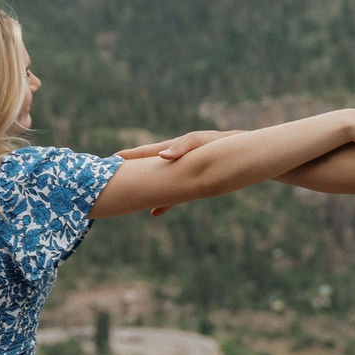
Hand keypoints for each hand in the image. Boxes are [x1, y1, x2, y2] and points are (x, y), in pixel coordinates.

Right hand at [114, 130, 241, 213]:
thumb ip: (182, 147)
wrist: (243, 153)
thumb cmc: (221, 143)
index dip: (131, 155)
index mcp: (174, 148)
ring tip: (129, 198)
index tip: (113, 159)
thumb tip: (163, 156)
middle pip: (149, 168)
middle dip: (133, 173)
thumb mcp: (201, 141)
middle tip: (111, 179)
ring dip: (147, 190)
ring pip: (159, 183)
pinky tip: (156, 212)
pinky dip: (166, 202)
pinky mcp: (193, 182)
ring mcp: (183, 172)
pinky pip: (174, 194)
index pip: (147, 151)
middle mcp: (175, 160)